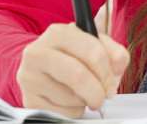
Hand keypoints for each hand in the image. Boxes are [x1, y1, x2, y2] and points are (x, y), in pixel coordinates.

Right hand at [16, 23, 130, 116]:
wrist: (41, 66)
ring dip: (84, 100)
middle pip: (77, 76)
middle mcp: (38, 53)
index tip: (112, 81)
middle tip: (103, 96)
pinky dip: (72, 111)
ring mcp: (29, 77)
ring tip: (82, 92)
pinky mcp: (28, 100)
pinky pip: (60, 113)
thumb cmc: (72, 54)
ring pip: (69, 97)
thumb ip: (114, 52)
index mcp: (58, 33)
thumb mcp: (94, 44)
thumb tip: (118, 68)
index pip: (92, 52)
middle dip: (97, 90)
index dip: (107, 71)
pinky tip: (69, 100)